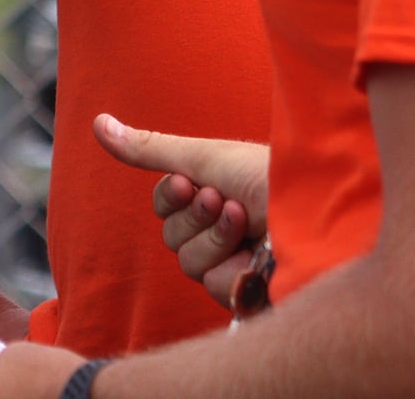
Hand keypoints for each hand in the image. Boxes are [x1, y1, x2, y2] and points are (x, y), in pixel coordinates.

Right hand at [94, 114, 270, 306]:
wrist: (318, 209)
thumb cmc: (268, 175)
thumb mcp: (205, 157)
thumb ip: (150, 149)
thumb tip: (97, 122)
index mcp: (214, 193)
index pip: (164, 205)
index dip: (171, 197)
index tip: (188, 182)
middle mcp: (223, 229)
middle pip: (172, 237)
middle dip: (197, 218)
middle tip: (227, 202)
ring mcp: (237, 262)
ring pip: (189, 265)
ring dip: (216, 240)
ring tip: (247, 222)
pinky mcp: (250, 292)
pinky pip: (214, 288)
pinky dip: (233, 269)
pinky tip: (258, 256)